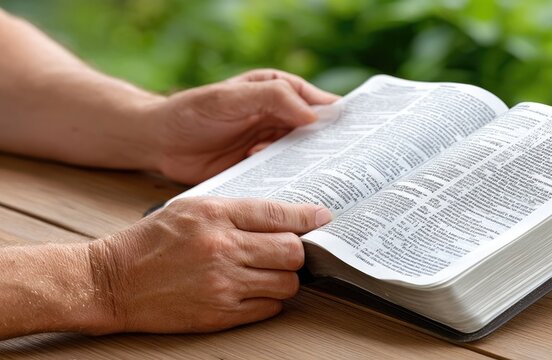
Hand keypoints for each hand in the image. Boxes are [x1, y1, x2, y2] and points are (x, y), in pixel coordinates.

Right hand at [86, 197, 331, 333]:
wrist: (111, 281)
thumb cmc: (151, 242)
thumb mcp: (191, 209)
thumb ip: (237, 211)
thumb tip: (284, 216)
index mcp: (215, 215)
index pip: (279, 214)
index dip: (309, 217)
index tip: (324, 219)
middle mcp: (222, 249)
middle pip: (292, 251)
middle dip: (299, 251)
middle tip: (291, 250)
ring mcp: (222, 285)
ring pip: (286, 283)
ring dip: (285, 278)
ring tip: (269, 271)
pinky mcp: (219, 314)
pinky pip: (268, 309)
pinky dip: (269, 301)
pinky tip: (254, 290)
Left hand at [146, 69, 338, 183]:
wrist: (159, 142)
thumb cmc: (193, 111)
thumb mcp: (233, 98)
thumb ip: (273, 98)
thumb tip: (314, 116)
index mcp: (280, 92)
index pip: (320, 102)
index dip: (341, 117)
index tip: (362, 135)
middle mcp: (281, 118)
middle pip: (318, 134)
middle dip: (334, 149)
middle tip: (355, 167)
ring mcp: (271, 145)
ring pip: (304, 157)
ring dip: (315, 169)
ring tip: (335, 185)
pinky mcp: (260, 169)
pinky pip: (284, 177)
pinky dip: (294, 184)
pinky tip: (304, 195)